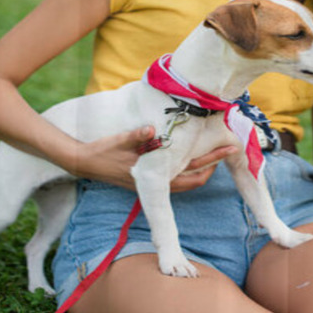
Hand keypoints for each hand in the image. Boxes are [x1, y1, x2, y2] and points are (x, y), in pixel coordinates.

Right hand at [71, 126, 236, 192]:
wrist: (82, 161)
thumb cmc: (102, 151)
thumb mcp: (119, 141)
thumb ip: (136, 136)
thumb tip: (153, 130)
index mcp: (153, 176)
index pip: (189, 174)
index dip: (210, 163)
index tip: (226, 150)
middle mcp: (156, 182)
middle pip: (193, 177)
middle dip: (213, 162)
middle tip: (231, 147)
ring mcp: (152, 180)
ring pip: (185, 178)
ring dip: (201, 165)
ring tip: (215, 149)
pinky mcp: (148, 175)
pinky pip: (175, 174)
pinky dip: (187, 164)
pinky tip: (191, 151)